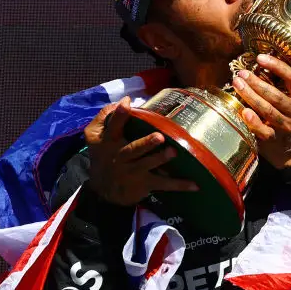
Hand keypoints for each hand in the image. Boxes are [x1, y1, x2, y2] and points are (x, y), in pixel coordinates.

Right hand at [84, 96, 198, 205]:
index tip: (127, 103)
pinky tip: (195, 185)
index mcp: (110, 141)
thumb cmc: (104, 154)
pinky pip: (163, 184)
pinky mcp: (145, 184)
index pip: (114, 126)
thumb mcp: (95, 136)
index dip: (119, 115)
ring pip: (148, 164)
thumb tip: (124, 101)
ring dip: (161, 159)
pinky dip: (179, 185)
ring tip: (173, 152)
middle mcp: (121, 156)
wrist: (104, 188)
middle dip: (146, 143)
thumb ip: (106, 117)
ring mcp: (134, 171)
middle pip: (134, 149)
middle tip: (159, 137)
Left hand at [231, 54, 290, 169]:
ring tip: (237, 85)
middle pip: (275, 95)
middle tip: (241, 74)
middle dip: (256, 83)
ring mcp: (286, 126)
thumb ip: (280, 87)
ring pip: (268, 110)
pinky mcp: (276, 139)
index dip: (277, 66)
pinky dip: (254, 122)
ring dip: (251, 97)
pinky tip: (244, 112)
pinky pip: (264, 131)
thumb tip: (258, 66)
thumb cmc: (289, 118)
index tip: (260, 57)